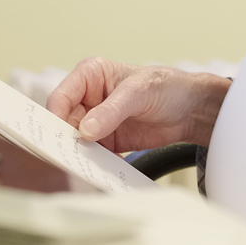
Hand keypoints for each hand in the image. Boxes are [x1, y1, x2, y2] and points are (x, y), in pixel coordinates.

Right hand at [44, 57, 229, 152]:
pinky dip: (93, 163)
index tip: (58, 135)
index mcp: (90, 75)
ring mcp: (95, 121)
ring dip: (78, 154)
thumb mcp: (139, 92)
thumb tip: (86, 129)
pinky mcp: (106, 141)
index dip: (55, 116)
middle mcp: (87, 98)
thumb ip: (112, 110)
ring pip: (74, 141)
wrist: (190, 110)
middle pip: (62, 122)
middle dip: (63, 139)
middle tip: (67, 155)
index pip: (61, 96)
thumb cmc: (167, 86)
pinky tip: (99, 170)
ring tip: (84, 165)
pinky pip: (91, 154)